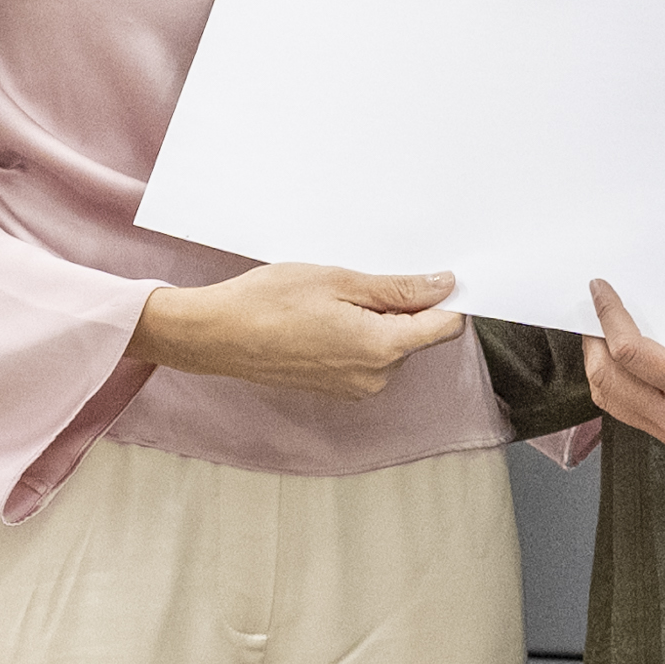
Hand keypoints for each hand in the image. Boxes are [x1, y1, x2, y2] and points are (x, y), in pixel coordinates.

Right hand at [131, 264, 463, 399]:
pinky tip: (325, 319)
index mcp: (383, 349)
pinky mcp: (340, 388)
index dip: (446, 297)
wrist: (218, 335)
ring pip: (392, 346)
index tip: (432, 274)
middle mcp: (377, 378)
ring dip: (377, 320)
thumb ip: (399, 290)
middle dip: (403, 306)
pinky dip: (358, 335)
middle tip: (359, 281)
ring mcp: (358, 388)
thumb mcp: (340, 282)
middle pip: (418, 335)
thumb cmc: (269, 303)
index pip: (445, 326)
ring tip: (333, 301)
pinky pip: (368, 357)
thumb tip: (444, 287)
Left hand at [580, 282, 664, 454]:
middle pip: (607, 382)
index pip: (628, 352)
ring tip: (606, 334)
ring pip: (612, 403)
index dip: (607, 316)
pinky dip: (621, 384)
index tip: (600, 291)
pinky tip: (628, 360)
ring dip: (602, 367)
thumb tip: (648, 307)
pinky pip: (632, 413)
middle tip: (596, 313)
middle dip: (593, 343)